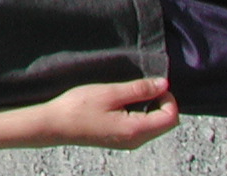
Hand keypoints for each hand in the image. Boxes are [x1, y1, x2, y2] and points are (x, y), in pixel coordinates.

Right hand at [40, 78, 177, 149]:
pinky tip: (122, 103)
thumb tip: (163, 84)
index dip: (168, 99)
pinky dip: (141, 114)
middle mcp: (137, 140)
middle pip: (165, 123)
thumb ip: (138, 89)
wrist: (55, 125)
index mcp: (137, 129)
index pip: (170, 117)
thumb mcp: (109, 92)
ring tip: (130, 93)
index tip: (152, 84)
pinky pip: (141, 128)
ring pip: (154, 126)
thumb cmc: (78, 107)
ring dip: (150, 108)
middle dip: (161, 103)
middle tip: (141, 86)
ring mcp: (128, 142)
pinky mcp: (120, 140)